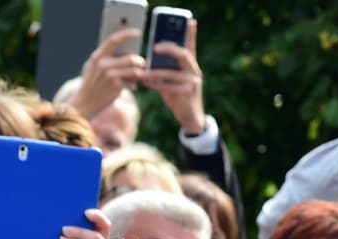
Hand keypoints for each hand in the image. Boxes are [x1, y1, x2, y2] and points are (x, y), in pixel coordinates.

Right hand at [67, 29, 144, 118]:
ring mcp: (110, 76)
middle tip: (143, 63)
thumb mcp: (94, 67)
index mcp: (97, 56)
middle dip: (140, 61)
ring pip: (135, 71)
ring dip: (140, 74)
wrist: (85, 102)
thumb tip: (128, 50)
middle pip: (130, 58)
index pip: (113, 40)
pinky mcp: (116, 87)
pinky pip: (133, 83)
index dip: (127, 34)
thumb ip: (107, 57)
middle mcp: (103, 64)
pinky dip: (134, 85)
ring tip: (139, 75)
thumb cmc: (92, 82)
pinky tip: (131, 86)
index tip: (138, 31)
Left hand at [140, 19, 204, 134]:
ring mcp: (193, 82)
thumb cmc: (178, 96)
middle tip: (155, 47)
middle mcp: (194, 71)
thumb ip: (165, 68)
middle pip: (183, 54)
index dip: (191, 34)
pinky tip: (147, 83)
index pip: (191, 46)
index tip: (190, 21)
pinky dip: (157, 84)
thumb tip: (147, 60)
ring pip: (172, 73)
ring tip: (143, 72)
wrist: (190, 117)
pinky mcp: (188, 93)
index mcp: (191, 65)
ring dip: (155, 72)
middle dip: (169, 48)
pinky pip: (170, 86)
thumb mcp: (172, 79)